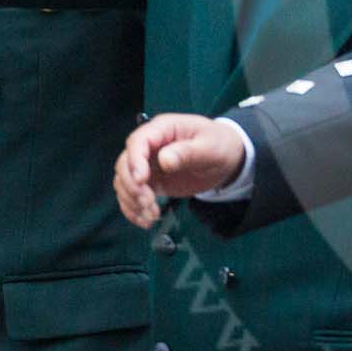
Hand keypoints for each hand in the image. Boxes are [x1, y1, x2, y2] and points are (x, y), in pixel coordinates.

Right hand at [113, 114, 246, 228]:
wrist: (227, 158)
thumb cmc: (219, 145)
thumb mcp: (209, 147)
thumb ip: (187, 152)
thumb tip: (164, 160)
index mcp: (163, 129)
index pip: (138, 142)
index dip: (135, 161)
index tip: (142, 181)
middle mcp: (149, 145)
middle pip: (124, 164)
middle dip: (133, 186)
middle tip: (149, 203)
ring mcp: (147, 164)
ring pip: (124, 182)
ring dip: (132, 201)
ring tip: (152, 216)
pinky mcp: (150, 181)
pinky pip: (131, 195)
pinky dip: (134, 209)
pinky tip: (145, 221)